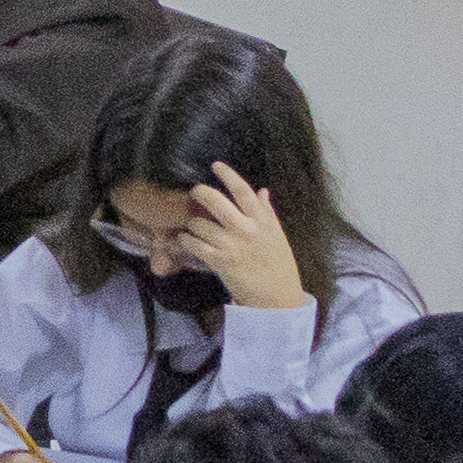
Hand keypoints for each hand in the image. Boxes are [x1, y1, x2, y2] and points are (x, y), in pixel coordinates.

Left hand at [183, 162, 305, 312]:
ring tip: (192, 226)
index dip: (228, 175)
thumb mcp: (276, 235)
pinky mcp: (219, 262)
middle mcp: (246, 229)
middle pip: (216, 201)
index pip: (243, 191)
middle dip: (200, 193)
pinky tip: (184, 239)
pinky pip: (194, 245)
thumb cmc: (277, 264)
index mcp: (262, 220)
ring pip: (200, 223)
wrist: (276, 296)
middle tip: (194, 192)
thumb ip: (266, 212)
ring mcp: (231, 245)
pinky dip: (186, 240)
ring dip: (192, 223)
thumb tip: (262, 191)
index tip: (216, 165)